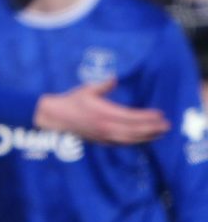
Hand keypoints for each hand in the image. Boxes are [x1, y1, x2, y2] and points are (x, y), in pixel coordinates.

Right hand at [34, 79, 168, 143]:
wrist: (55, 117)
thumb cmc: (71, 101)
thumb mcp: (87, 90)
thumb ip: (103, 85)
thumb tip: (114, 78)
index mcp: (104, 113)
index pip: (131, 116)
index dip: (147, 117)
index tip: (160, 114)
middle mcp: (105, 127)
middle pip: (134, 130)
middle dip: (152, 128)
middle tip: (167, 126)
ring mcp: (103, 135)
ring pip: (129, 139)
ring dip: (146, 137)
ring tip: (159, 134)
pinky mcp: (100, 141)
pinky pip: (121, 143)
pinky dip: (134, 141)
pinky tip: (142, 139)